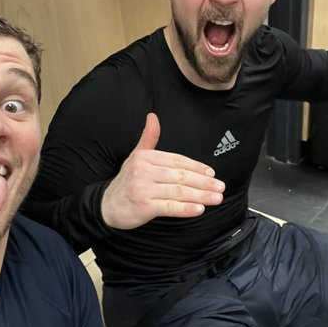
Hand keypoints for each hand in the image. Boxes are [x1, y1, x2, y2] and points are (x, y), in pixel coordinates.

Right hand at [101, 112, 224, 229]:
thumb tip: (153, 117)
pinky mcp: (143, 206)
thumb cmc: (127, 181)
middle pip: (180, 176)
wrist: (107, 205)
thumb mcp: (136, 157)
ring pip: (178, 191)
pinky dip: (185, 209)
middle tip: (220, 187)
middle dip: (203, 182)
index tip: (211, 173)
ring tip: (216, 198)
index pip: (177, 160)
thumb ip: (148, 138)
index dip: (196, 167)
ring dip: (200, 195)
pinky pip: (169, 207)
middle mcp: (143, 171)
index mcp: (145, 157)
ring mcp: (143, 189)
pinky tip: (199, 209)